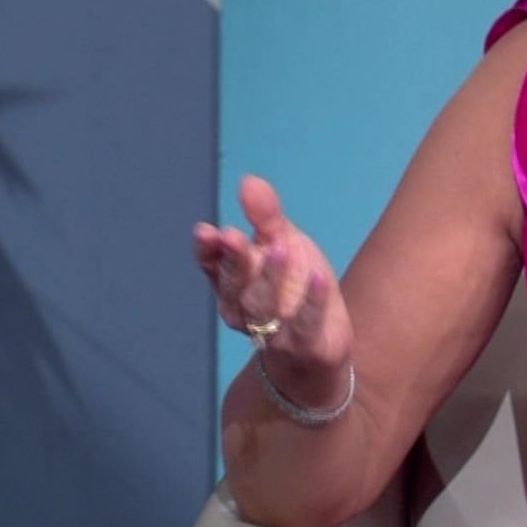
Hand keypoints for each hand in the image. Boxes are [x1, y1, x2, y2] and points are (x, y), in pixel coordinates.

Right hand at [193, 175, 353, 375]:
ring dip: (271, 278)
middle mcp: (245, 311)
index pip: (214, 268)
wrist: (319, 346)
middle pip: (236, 287)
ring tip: (280, 248)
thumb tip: (248, 180)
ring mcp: (273, 332)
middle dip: (234, 261)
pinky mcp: (305, 346)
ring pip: (266, 307)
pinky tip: (320, 277)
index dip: (208, 252)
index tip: (206, 231)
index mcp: (234, 285)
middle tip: (233, 236)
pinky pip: (307, 324)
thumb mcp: (282, 245)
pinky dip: (313, 302)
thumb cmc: (293, 290)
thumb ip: (266, 217)